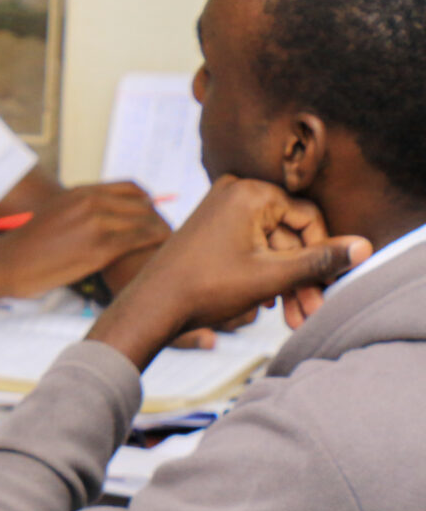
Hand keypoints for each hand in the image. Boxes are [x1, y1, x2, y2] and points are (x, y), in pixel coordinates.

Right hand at [0, 182, 169, 298]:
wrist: (6, 264)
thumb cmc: (25, 248)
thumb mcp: (53, 216)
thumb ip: (78, 212)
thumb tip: (95, 222)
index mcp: (81, 192)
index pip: (131, 188)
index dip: (148, 202)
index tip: (152, 215)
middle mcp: (92, 202)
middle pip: (143, 204)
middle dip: (158, 218)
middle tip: (165, 233)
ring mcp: (97, 223)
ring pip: (146, 221)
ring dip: (161, 231)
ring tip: (167, 243)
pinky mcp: (100, 247)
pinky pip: (140, 240)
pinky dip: (155, 244)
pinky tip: (159, 253)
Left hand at [90, 175, 367, 368]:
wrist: (147, 311)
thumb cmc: (204, 290)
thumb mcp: (270, 277)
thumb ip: (318, 261)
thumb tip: (364, 247)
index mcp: (251, 192)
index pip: (308, 218)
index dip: (322, 254)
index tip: (327, 286)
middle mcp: (234, 192)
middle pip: (288, 234)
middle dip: (302, 277)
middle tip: (311, 311)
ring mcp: (219, 210)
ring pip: (268, 246)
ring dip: (284, 282)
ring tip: (293, 318)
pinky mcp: (208, 230)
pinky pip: (248, 248)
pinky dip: (260, 275)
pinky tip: (266, 305)